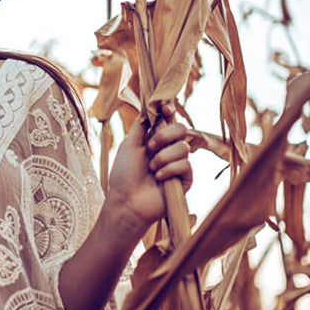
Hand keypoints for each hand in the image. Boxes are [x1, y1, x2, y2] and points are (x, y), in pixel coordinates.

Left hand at [104, 103, 192, 230]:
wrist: (127, 201)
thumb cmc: (124, 175)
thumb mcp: (129, 145)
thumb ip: (141, 127)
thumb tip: (150, 109)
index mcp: (154, 140)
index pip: (168, 121)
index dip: (169, 112)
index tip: (165, 108)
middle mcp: (168, 150)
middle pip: (182, 129)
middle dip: (165, 135)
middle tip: (150, 146)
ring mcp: (178, 164)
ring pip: (184, 147)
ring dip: (163, 157)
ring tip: (151, 169)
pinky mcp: (185, 179)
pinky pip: (186, 165)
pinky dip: (169, 170)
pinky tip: (158, 178)